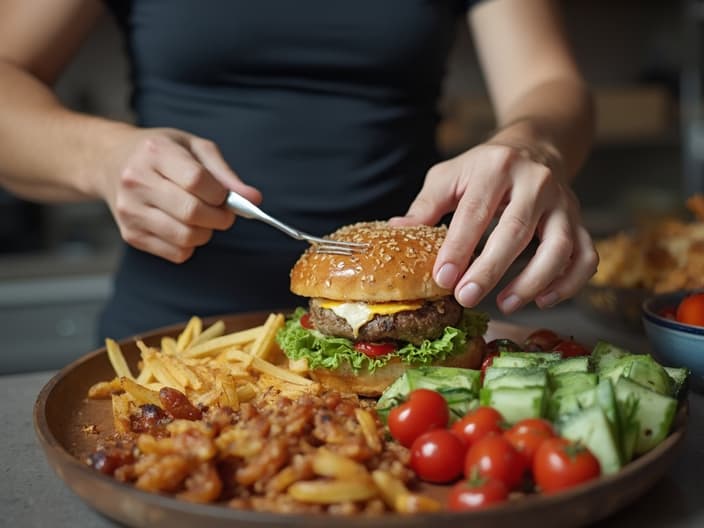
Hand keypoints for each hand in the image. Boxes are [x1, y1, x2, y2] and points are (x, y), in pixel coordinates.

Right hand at [98, 127, 260, 262]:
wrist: (110, 161)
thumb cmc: (160, 152)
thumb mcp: (193, 147)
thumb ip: (225, 174)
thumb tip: (255, 199)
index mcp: (155, 152)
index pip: (196, 181)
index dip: (220, 194)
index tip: (225, 196)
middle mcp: (136, 181)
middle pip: (192, 213)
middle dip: (220, 217)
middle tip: (223, 212)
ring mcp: (130, 211)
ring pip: (186, 237)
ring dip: (206, 232)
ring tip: (202, 218)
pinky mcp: (131, 235)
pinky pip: (176, 253)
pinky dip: (190, 244)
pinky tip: (184, 226)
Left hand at [389, 143, 597, 312]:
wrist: (535, 145)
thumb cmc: (484, 167)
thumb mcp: (450, 175)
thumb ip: (426, 205)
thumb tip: (397, 230)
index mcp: (496, 168)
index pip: (475, 212)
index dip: (459, 247)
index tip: (442, 278)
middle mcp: (535, 183)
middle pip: (516, 231)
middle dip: (491, 269)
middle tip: (467, 298)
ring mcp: (564, 203)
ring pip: (559, 246)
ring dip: (534, 280)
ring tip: (506, 304)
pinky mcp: (580, 221)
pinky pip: (586, 256)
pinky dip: (569, 282)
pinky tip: (543, 299)